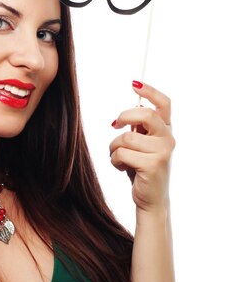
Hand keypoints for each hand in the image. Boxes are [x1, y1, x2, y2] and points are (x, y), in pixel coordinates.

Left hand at [109, 82, 175, 211]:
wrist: (151, 198)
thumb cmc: (141, 168)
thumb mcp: (141, 145)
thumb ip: (138, 129)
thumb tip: (123, 116)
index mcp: (165, 130)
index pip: (164, 104)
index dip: (149, 91)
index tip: (134, 83)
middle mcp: (167, 139)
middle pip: (145, 114)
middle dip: (124, 117)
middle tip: (115, 124)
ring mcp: (162, 152)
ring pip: (126, 137)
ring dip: (114, 146)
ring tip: (118, 156)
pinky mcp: (152, 165)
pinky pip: (121, 153)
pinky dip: (114, 160)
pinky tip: (121, 167)